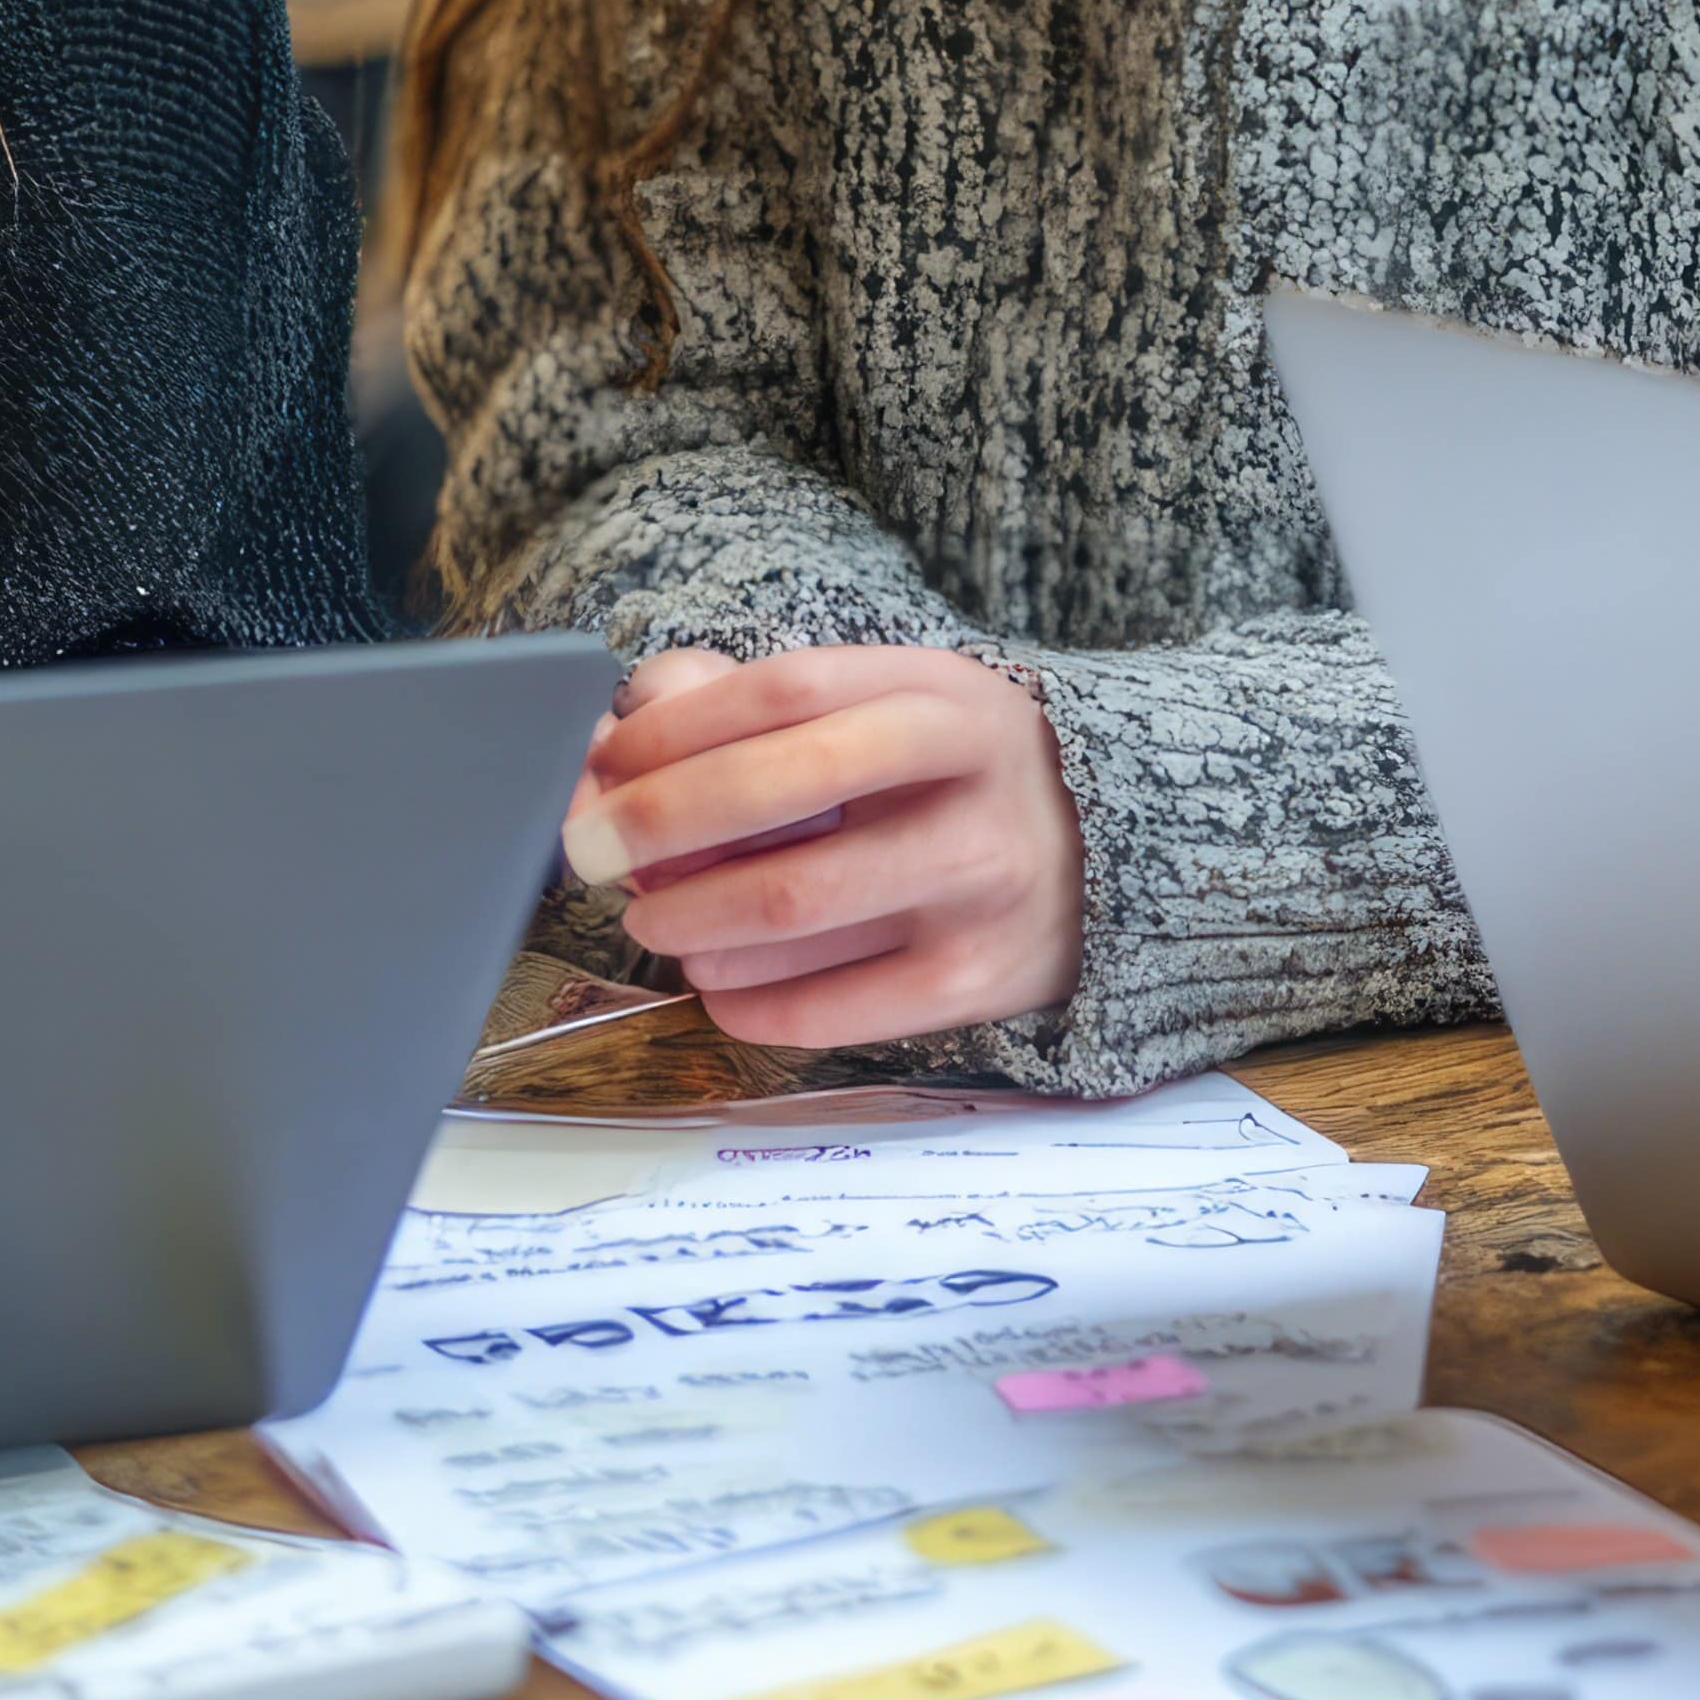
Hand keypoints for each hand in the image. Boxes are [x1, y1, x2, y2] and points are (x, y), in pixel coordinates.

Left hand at [564, 644, 1087, 1048]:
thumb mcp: (888, 706)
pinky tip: (715, 980)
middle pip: (778, 798)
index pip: (785, 692)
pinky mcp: (977, 983)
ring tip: (657, 920)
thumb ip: (746, 708)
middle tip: (588, 853)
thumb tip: (606, 755)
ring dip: (685, 920)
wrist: (1111, 856)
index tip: (606, 761)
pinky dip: (740, 1000)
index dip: (676, 728)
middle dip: (655, 825)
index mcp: (943, 694)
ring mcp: (981, 887)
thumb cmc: (950, 777)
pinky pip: (824, 1008)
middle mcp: (973, 783)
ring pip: (789, 908)